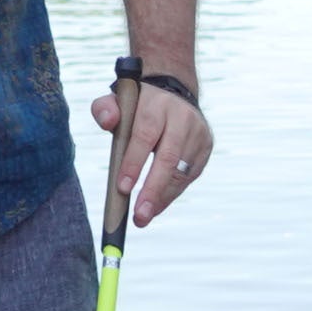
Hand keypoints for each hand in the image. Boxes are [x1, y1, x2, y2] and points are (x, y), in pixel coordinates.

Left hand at [89, 67, 211, 228]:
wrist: (173, 93)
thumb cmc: (138, 105)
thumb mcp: (118, 100)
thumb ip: (105, 109)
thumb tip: (108, 122)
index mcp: (157, 104)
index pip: (145, 135)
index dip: (134, 162)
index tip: (122, 188)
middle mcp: (182, 117)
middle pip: (168, 157)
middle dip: (153, 189)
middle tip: (139, 216)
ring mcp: (198, 133)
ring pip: (181, 171)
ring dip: (162, 197)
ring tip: (144, 216)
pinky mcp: (206, 146)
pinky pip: (189, 176)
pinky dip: (172, 193)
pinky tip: (157, 205)